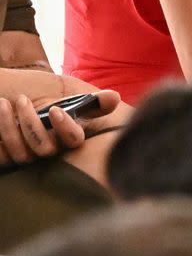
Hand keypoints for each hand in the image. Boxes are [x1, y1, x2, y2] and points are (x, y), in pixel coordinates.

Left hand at [0, 69, 123, 167]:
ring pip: (21, 154)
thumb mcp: (70, 102)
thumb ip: (92, 102)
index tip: (55, 109)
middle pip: (44, 148)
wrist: (15, 108)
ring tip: (3, 104)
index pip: (73, 140)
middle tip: (22, 99)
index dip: (66, 128)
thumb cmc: (47, 109)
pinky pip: (2, 158)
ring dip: (10, 128)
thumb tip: (116, 98)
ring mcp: (26, 156)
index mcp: (65, 137)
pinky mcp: (6, 158)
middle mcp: (48, 150)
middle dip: (32, 124)